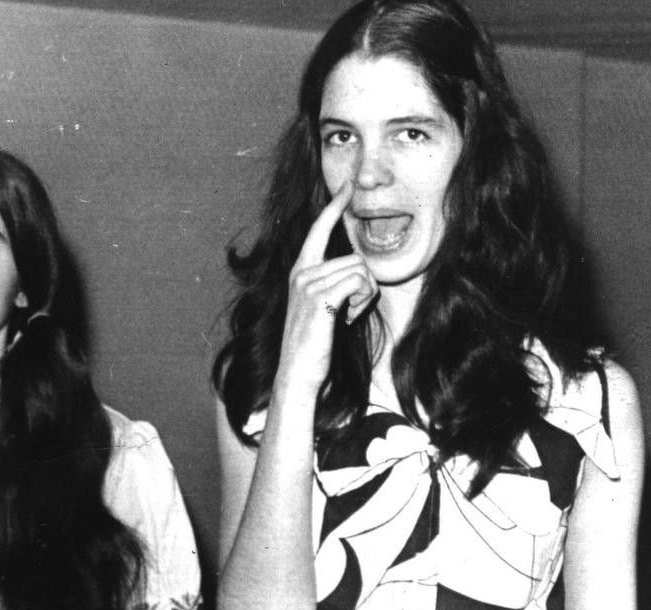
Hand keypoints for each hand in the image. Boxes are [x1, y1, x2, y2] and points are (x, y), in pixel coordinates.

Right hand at [276, 181, 377, 391]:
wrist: (298, 370)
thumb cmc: (315, 342)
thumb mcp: (322, 305)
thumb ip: (334, 283)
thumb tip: (360, 271)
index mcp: (300, 270)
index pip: (318, 229)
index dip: (334, 206)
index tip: (347, 185)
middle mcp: (301, 272)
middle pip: (355, 258)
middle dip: (364, 285)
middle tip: (350, 310)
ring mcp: (307, 283)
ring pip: (361, 271)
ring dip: (365, 296)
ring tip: (345, 316)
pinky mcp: (319, 297)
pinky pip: (359, 283)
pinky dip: (362, 302)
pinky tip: (347, 319)